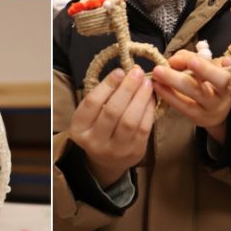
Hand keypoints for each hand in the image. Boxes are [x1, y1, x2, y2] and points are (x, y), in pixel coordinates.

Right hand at [70, 67, 155, 186]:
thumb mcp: (93, 114)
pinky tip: (151, 97)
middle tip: (138, 72)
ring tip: (147, 83)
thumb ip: (105, 95)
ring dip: (141, 98)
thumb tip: (128, 72)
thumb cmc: (100, 127)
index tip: (120, 71)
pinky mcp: (134, 153)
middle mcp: (95, 142)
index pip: (92, 103)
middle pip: (112, 111)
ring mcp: (115, 150)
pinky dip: (149, 110)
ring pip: (130, 121)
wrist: (108, 159)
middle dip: (127, 89)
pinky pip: (143, 128)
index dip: (107, 85)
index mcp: (79, 129)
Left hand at [152, 50, 230, 142]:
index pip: (220, 76)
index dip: (207, 69)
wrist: (220, 106)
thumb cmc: (216, 78)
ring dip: (171, 84)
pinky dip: (168, 95)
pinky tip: (157, 85)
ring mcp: (209, 110)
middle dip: (180, 79)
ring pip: (189, 99)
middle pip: (202, 90)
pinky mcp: (198, 117)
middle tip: (162, 68)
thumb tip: (174, 61)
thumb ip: (193, 58)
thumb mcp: (213, 64)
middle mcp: (222, 98)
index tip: (192, 61)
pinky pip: (182, 106)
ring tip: (156, 73)